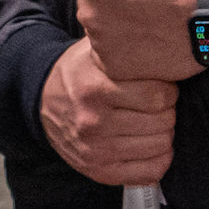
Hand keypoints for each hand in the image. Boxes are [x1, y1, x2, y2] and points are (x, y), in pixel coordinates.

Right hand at [39, 36, 176, 186]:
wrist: (41, 101)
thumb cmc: (79, 72)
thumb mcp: (95, 50)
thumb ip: (126, 46)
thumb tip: (165, 35)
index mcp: (94, 89)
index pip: (158, 96)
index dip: (168, 89)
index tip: (161, 85)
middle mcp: (93, 123)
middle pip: (162, 122)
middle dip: (167, 110)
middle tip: (157, 104)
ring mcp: (96, 151)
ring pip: (160, 146)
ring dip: (163, 132)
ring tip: (151, 121)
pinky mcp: (99, 171)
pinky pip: (150, 172)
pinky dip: (158, 158)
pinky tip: (149, 143)